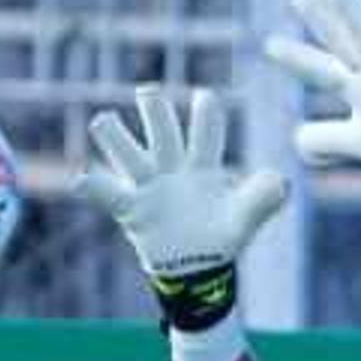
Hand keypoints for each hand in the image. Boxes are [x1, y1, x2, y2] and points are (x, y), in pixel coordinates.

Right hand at [77, 85, 285, 334]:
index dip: (205, 114)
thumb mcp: (245, 218)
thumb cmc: (221, 235)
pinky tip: (79, 178)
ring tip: (103, 121)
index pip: (205, 133)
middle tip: (146, 91)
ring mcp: (149, 187)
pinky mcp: (132, 209)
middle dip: (155, 112)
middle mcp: (173, 168)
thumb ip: (263, 199)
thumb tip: (281, 181)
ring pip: (130, 155)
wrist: (197, 269)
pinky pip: (110, 194)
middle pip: (162, 133)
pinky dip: (94, 186)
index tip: (204, 96)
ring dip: (116, 139)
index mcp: (202, 165)